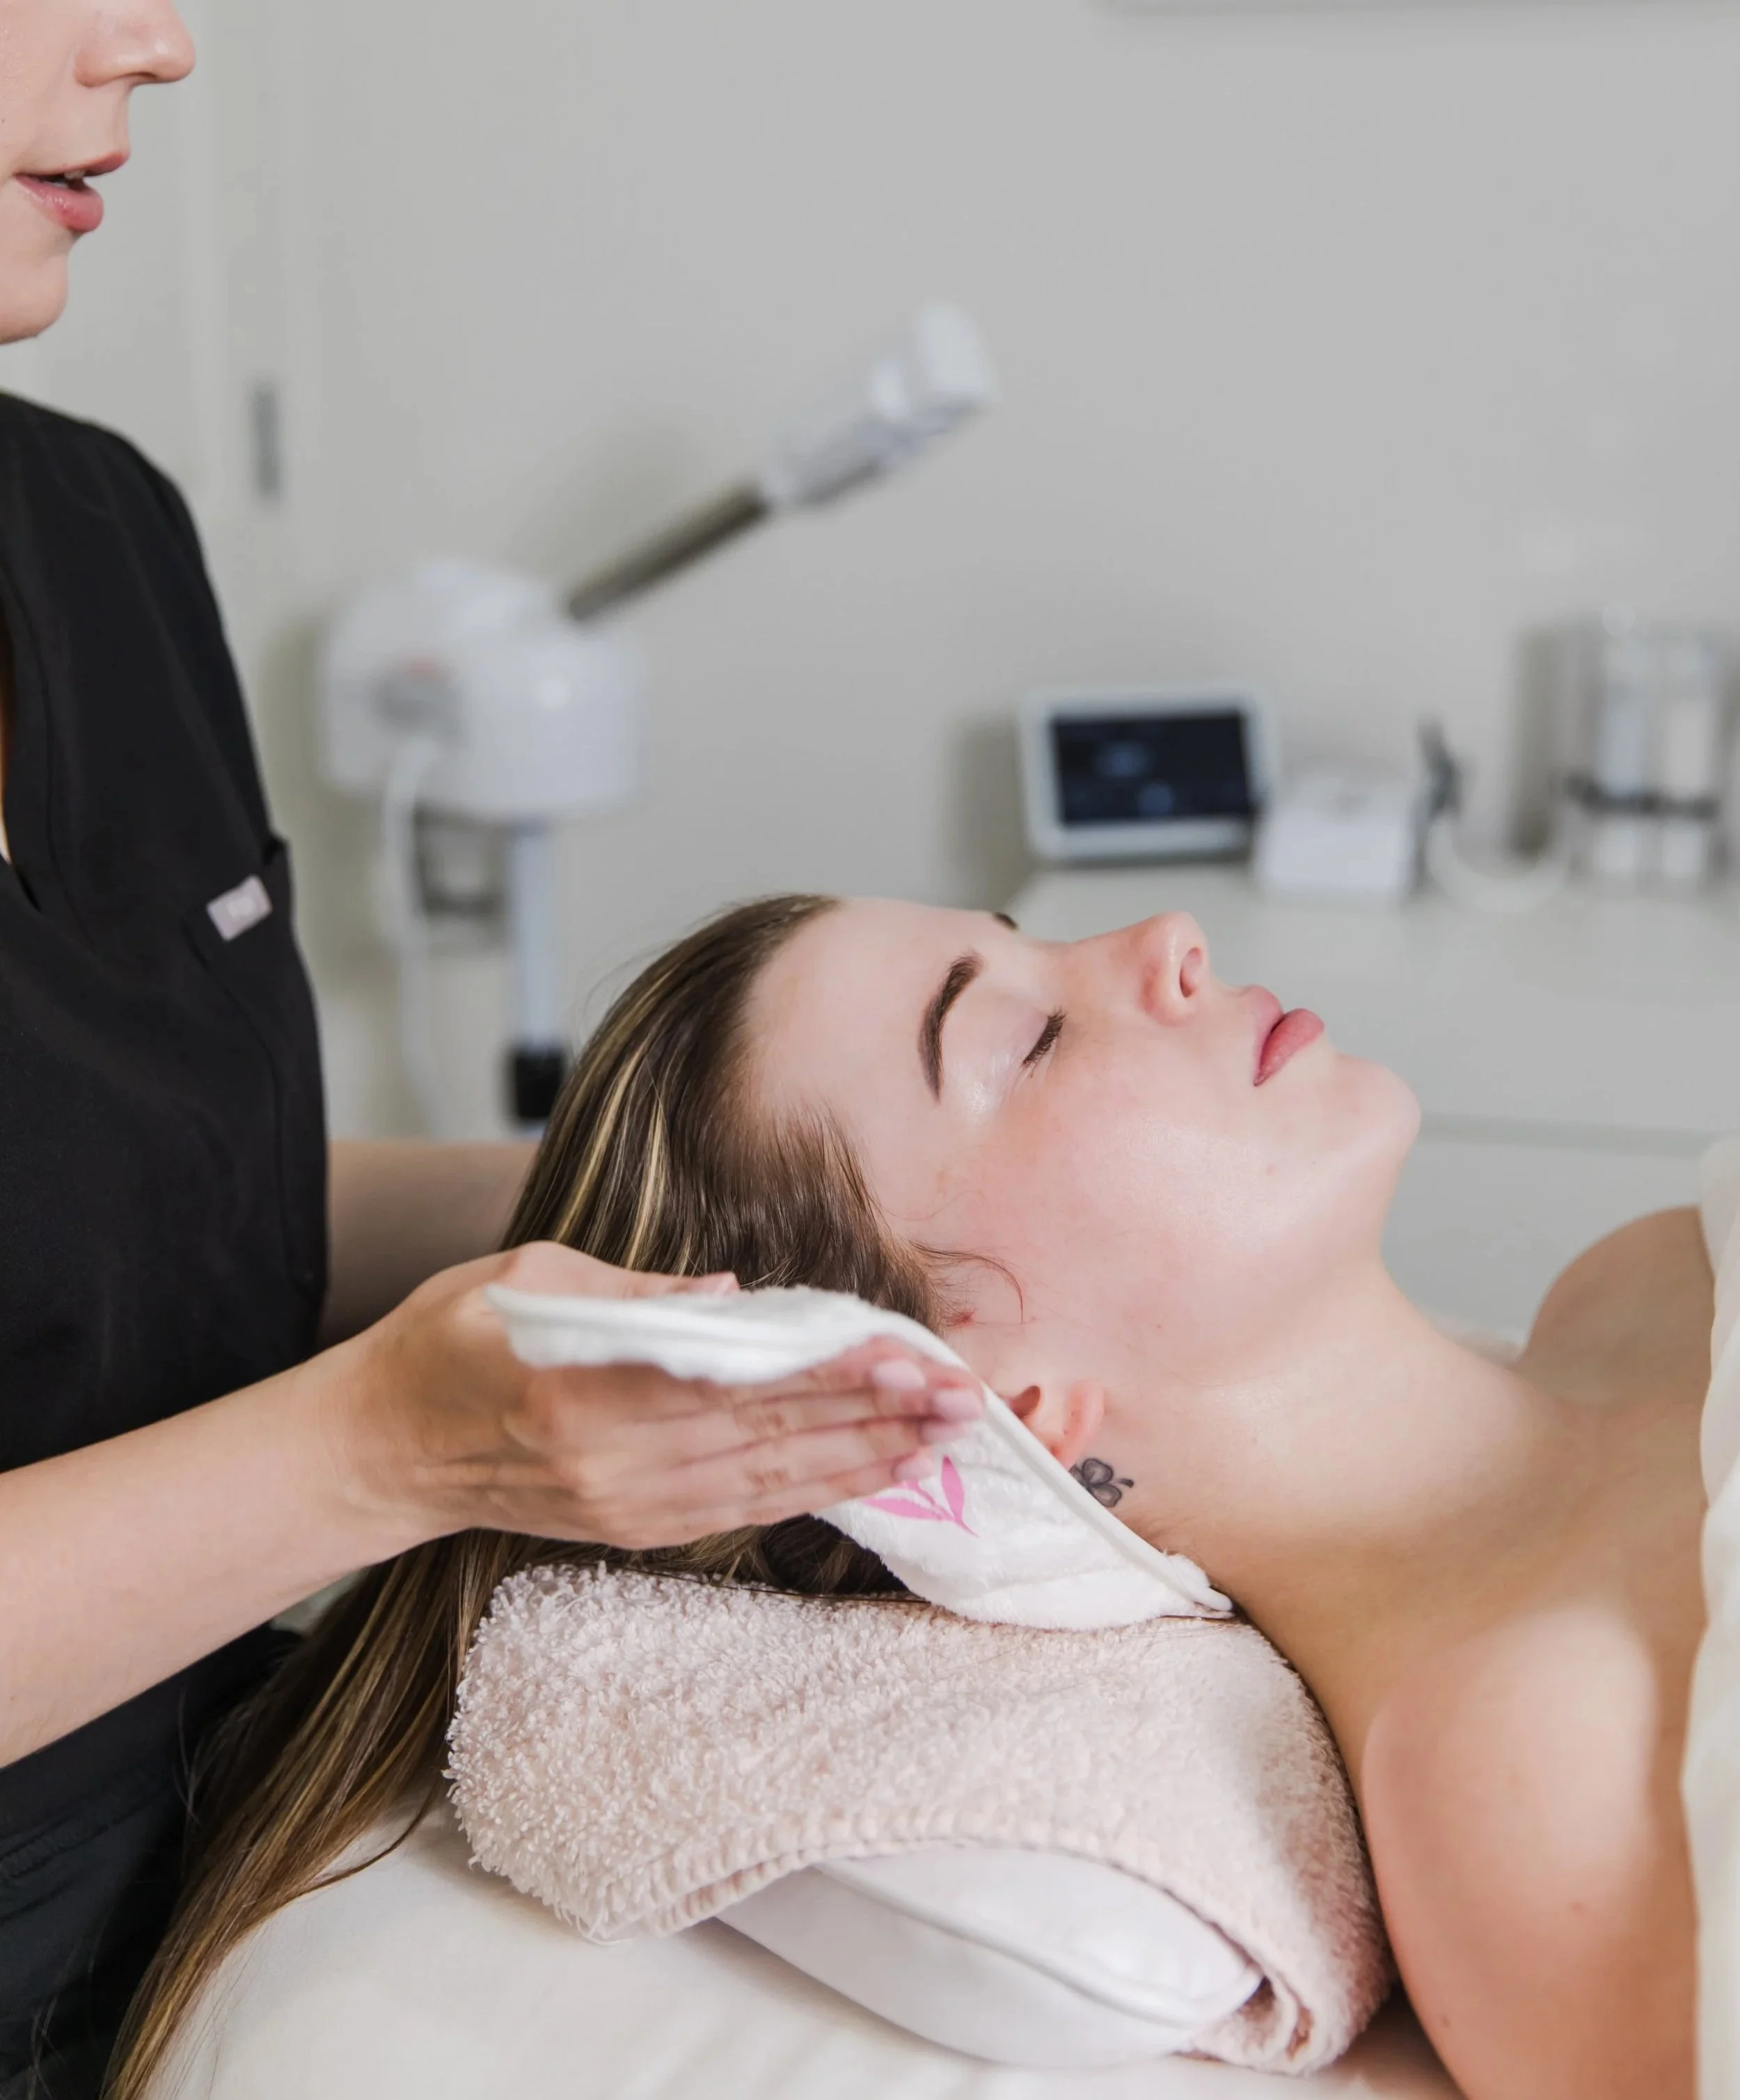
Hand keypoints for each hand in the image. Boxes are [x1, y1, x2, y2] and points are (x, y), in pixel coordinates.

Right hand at [330, 1240, 983, 1552]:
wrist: (380, 1451)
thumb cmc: (446, 1342)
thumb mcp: (524, 1276)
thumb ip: (636, 1287)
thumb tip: (733, 1292)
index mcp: (583, 1386)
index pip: (732, 1378)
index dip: (825, 1371)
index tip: (901, 1356)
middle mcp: (613, 1460)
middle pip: (768, 1436)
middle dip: (874, 1416)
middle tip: (960, 1401)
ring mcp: (624, 1504)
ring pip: (767, 1483)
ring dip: (860, 1460)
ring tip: (939, 1439)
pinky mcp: (629, 1529)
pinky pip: (738, 1510)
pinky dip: (809, 1492)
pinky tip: (866, 1474)